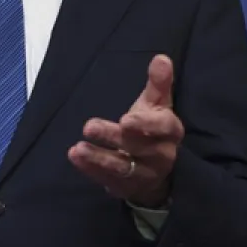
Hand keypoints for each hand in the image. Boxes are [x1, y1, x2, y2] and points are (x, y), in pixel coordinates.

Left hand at [68, 54, 182, 207]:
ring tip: (78, 148)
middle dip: (114, 137)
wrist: (154, 170)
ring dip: (99, 158)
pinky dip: (90, 170)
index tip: (126, 119)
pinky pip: (108, 180)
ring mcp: (144, 174)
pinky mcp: (127, 187)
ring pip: (122, 167)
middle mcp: (161, 155)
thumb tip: (161, 58)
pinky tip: (75, 157)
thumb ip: (158, 83)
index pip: (164, 127)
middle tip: (89, 126)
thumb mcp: (157, 104)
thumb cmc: (152, 129)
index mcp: (170, 131)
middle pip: (138, 147)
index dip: (146, 124)